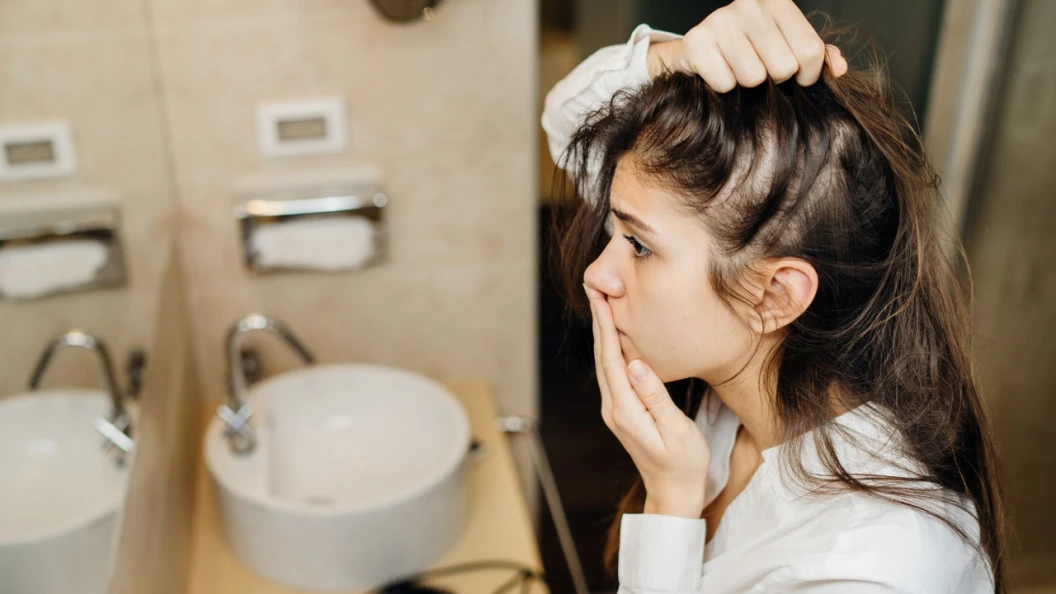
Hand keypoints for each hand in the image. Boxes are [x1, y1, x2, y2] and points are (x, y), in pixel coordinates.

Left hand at [585, 285, 711, 517]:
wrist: (675, 494)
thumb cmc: (683, 464)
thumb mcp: (676, 430)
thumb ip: (655, 397)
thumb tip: (637, 364)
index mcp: (625, 410)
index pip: (612, 359)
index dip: (606, 327)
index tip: (601, 298)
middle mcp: (614, 408)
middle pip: (602, 357)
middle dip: (599, 322)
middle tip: (595, 289)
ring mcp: (615, 411)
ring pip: (605, 365)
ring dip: (602, 334)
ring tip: (602, 305)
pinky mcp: (622, 413)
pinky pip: (612, 374)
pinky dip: (611, 351)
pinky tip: (615, 338)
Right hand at [647, 0, 848, 90]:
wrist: (701, 48)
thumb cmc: (752, 48)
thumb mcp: (789, 45)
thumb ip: (819, 56)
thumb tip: (839, 69)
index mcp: (778, 1)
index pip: (810, 51)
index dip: (807, 75)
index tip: (797, 76)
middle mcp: (750, 4)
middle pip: (783, 67)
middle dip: (774, 79)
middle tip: (762, 69)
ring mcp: (721, 20)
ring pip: (753, 78)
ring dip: (748, 84)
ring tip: (739, 69)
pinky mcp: (697, 41)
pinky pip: (725, 83)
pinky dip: (723, 86)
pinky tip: (720, 70)